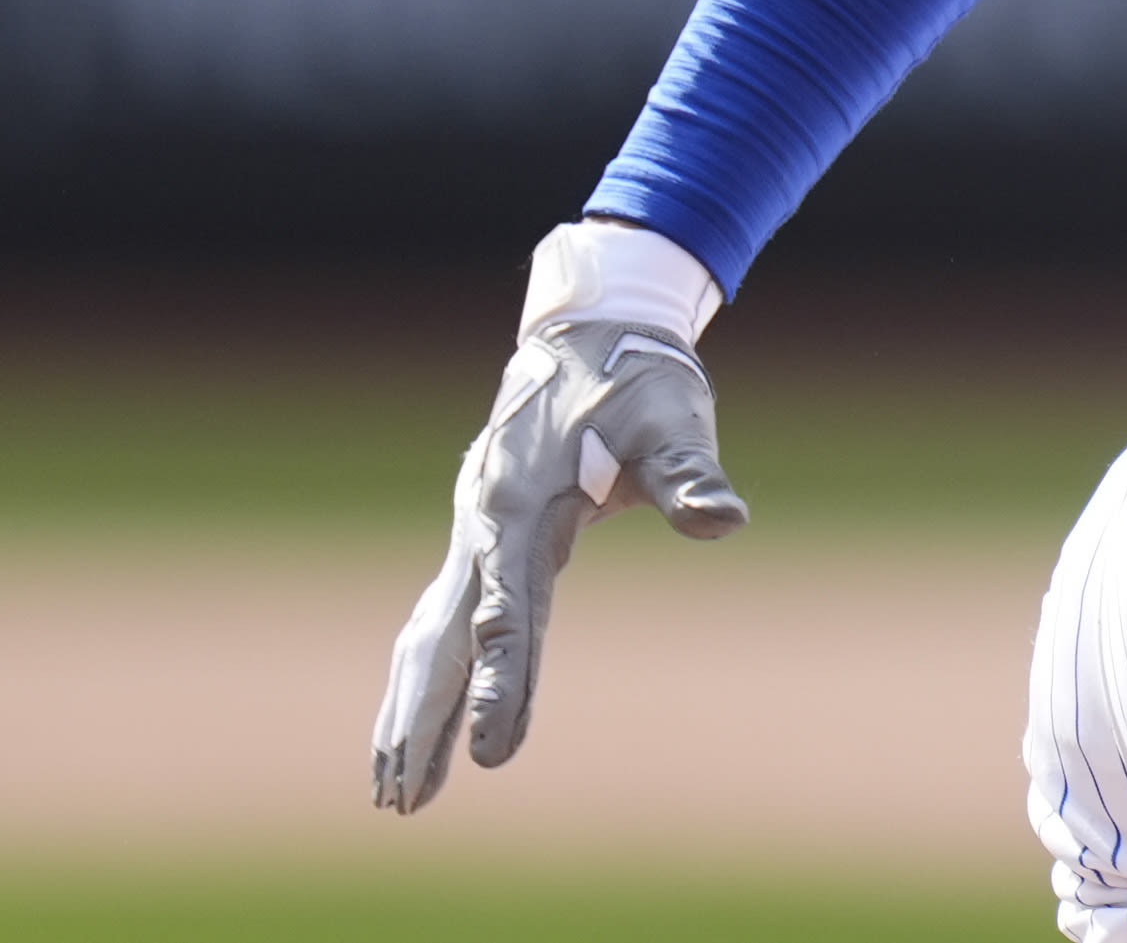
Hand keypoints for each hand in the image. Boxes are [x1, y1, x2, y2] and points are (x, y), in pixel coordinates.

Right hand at [373, 224, 746, 812]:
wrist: (590, 334)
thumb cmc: (637, 379)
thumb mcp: (672, 420)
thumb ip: (689, 473)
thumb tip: (724, 518)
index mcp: (523, 508)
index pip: (512, 613)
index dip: (503, 682)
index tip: (492, 752)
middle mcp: (483, 527)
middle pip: (447, 639)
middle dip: (426, 719)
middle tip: (406, 802)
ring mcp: (474, 534)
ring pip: (431, 636)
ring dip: (409, 709)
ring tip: (391, 790)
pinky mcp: (482, 538)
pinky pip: (441, 619)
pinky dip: (423, 672)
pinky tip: (408, 720)